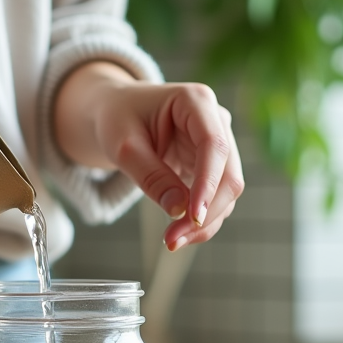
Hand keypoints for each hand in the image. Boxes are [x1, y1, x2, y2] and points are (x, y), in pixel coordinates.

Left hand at [55, 63, 244, 249]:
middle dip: (206, 212)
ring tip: (171, 241)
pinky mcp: (212, 166)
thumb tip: (179, 211)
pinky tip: (177, 234)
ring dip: (204, 222)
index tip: (193, 217)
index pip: (214, 146)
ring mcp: (218, 144)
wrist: (114, 113)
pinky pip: (215, 199)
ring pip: (226, 192)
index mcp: (196, 101)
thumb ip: (151, 176)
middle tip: (173, 241)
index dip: (208, 184)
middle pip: (229, 174)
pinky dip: (199, 220)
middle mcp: (216, 121)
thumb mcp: (123, 146)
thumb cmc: (116, 119)